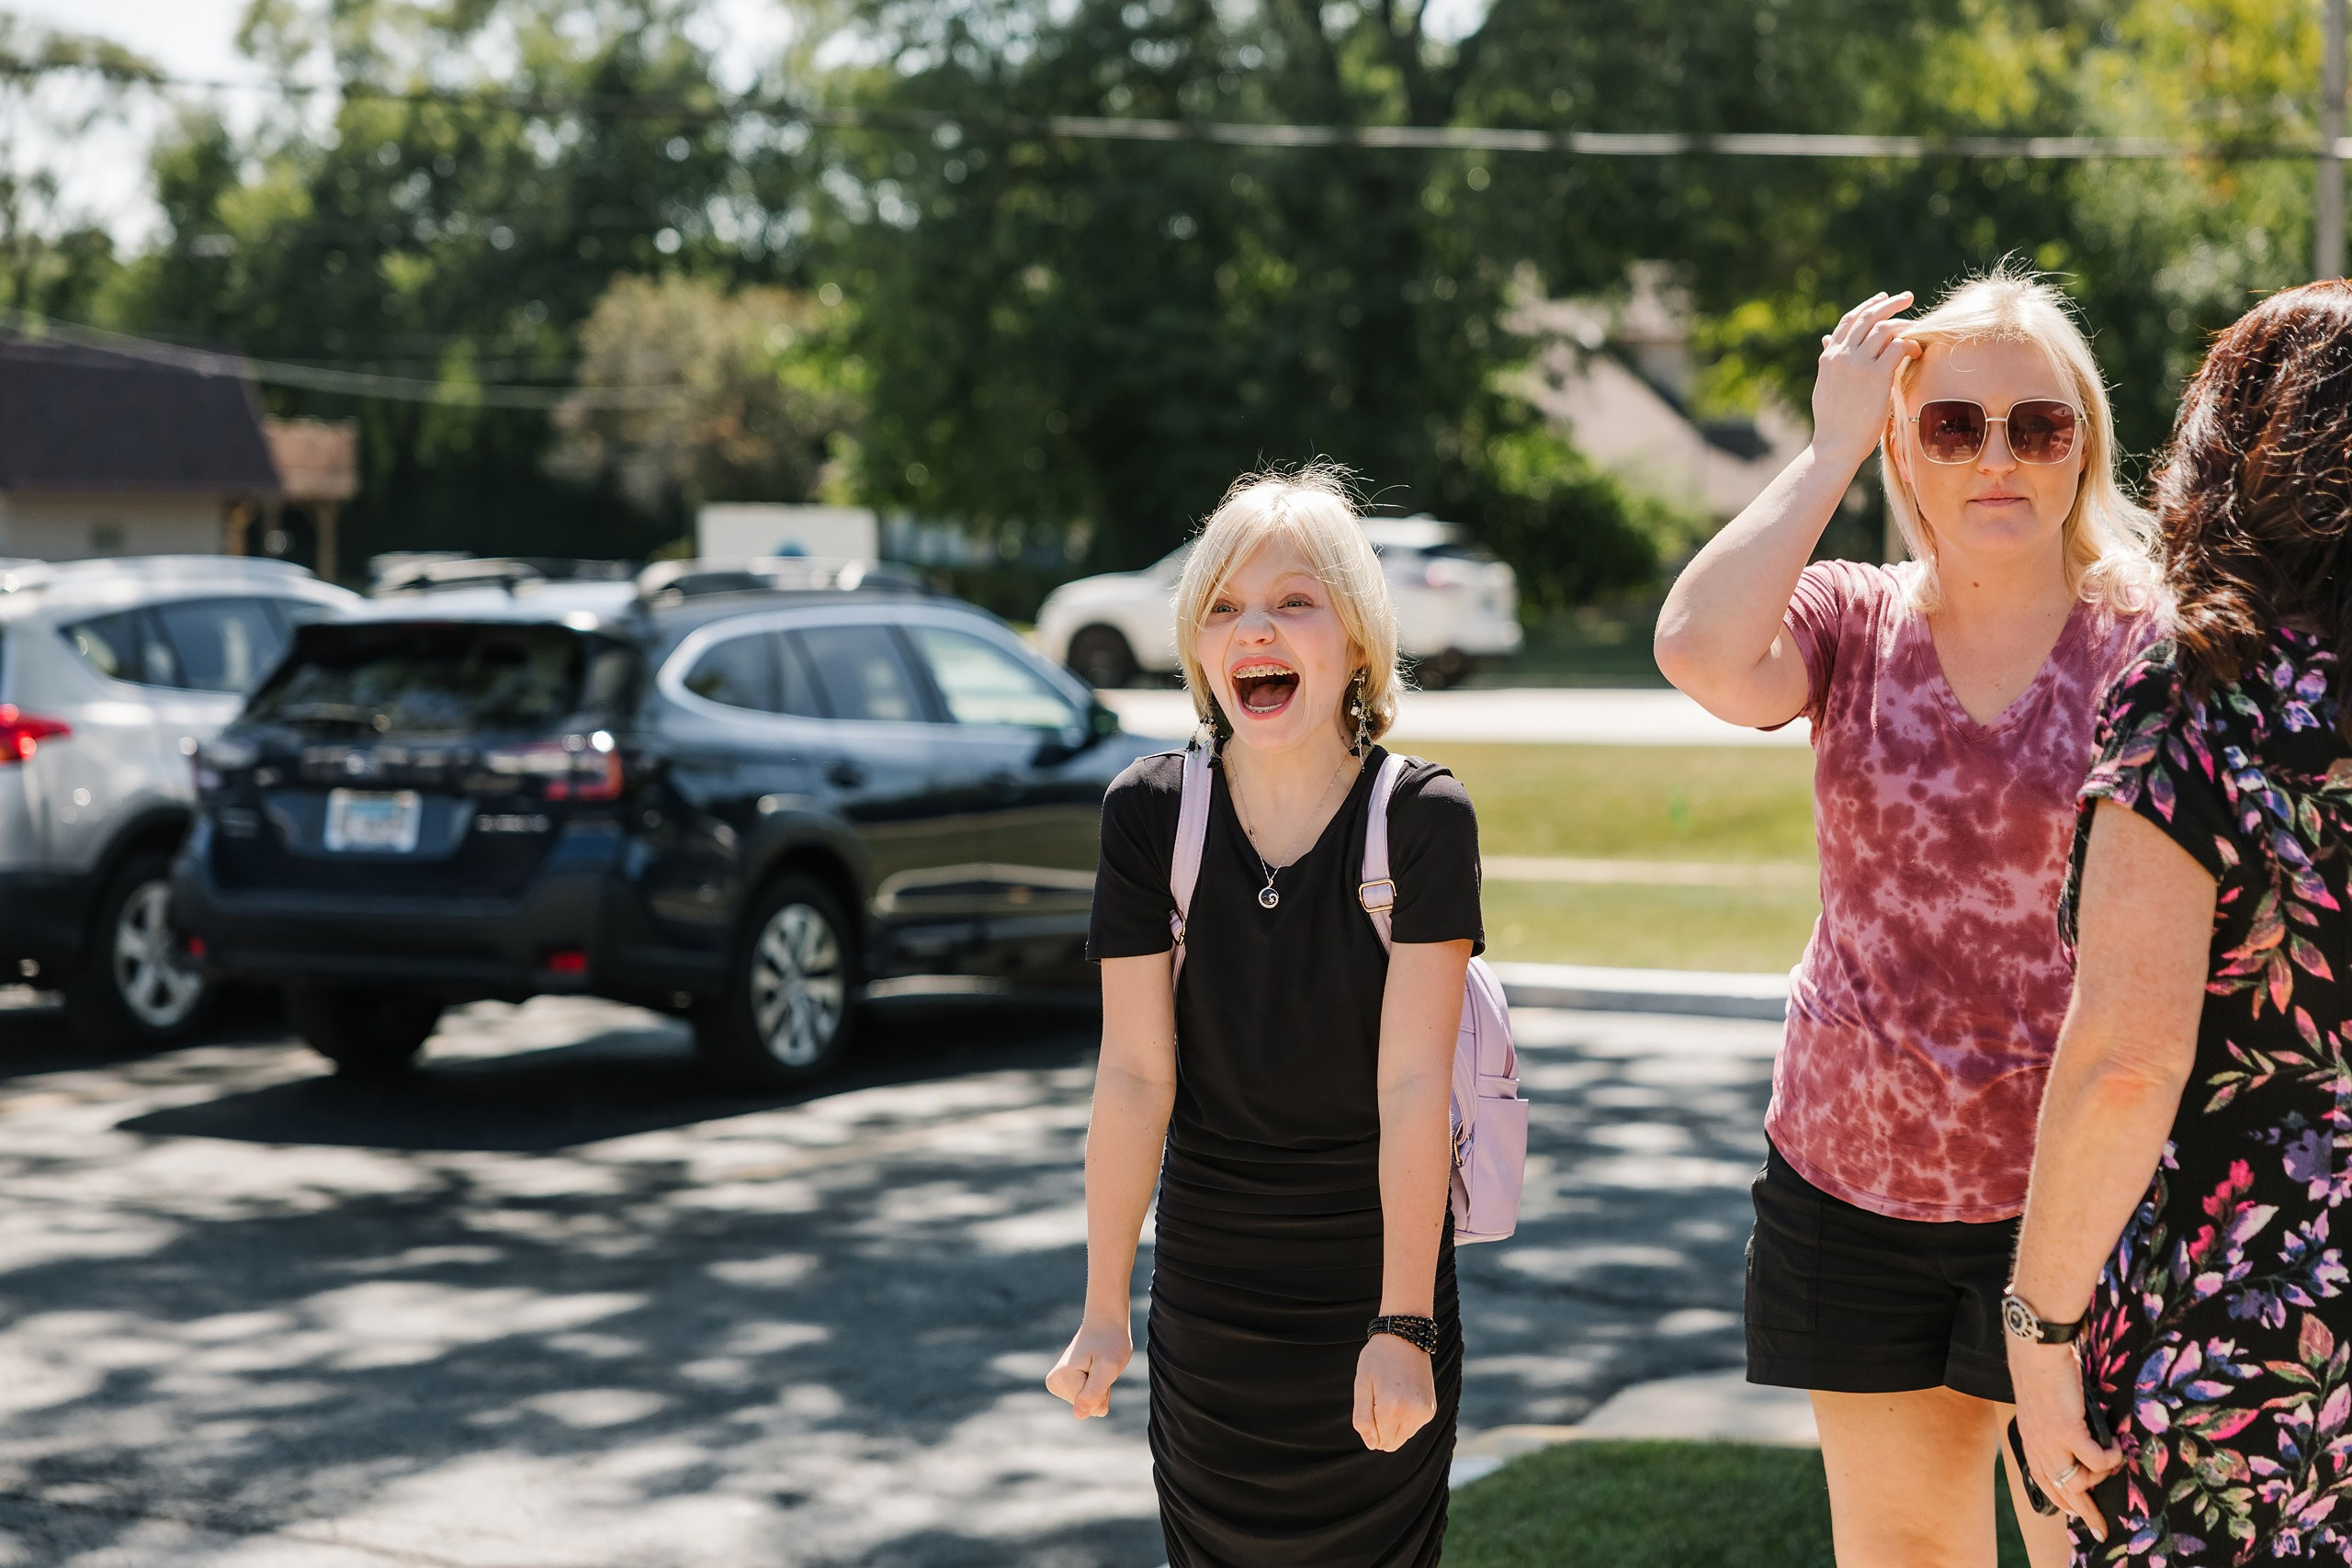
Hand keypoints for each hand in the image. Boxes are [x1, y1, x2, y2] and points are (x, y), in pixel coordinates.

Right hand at [1046, 1316, 1131, 1419]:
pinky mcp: (1064, 1383)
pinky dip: (1096, 1385)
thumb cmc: (1110, 1342)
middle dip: (1101, 1389)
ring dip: (1099, 1386)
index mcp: (1062, 1379)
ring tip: (1097, 1365)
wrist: (1105, 1322)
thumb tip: (1079, 1415)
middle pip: (1088, 1407)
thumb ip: (1094, 1393)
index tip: (1102, 1367)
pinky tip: (1094, 1368)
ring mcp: (1057, 1382)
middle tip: (1101, 1366)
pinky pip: (1086, 1398)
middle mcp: (1054, 1382)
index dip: (1104, 1390)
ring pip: (1087, 1404)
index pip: (1091, 1407)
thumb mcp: (1108, 1368)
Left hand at [1353, 1333, 1437, 1451]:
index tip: (1371, 1402)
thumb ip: (1362, 1419)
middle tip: (1380, 1399)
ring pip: (1404, 1436)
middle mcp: (1413, 1413)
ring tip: (1392, 1394)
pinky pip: (1414, 1426)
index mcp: (1392, 1408)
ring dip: (1394, 1423)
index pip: (1379, 1442)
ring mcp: (1425, 1412)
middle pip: (1393, 1443)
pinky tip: (1402, 1394)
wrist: (1405, 1337)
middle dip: (1382, 1428)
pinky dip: (1405, 1417)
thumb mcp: (1361, 1385)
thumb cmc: (1377, 1359)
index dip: (1371, 1427)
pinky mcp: (1431, 1408)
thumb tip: (1372, 1444)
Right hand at [1809, 291, 1921, 471]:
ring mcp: (1858, 364)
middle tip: (1907, 297)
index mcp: (1829, 357)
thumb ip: (1828, 360)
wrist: (1835, 445)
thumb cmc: (1832, 421)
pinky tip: (1917, 351)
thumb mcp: (1824, 385)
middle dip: (1890, 303)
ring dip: (1905, 324)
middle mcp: (1842, 355)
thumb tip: (1826, 339)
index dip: (1867, 306)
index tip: (1882, 298)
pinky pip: (1898, 346)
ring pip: (1885, 328)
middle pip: (1868, 316)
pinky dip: (1910, 344)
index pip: (1849, 321)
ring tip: (1919, 327)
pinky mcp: (1876, 376)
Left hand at [2009, 1340, 2124, 1540]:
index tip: (2074, 1513)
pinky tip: (2117, 1446)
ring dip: (2101, 1477)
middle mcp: (2039, 1447)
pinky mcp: (2068, 1432)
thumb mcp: (2044, 1408)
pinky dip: (2110, 1457)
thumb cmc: (2044, 1375)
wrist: (2037, 1354)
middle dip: (2085, 1513)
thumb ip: (2055, 1427)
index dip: (2060, 1500)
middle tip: (2101, 1529)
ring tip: (2112, 1461)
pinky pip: (2095, 1460)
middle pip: (2062, 1492)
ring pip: (2079, 1482)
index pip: (2044, 1481)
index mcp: (2031, 1442)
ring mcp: (2052, 1442)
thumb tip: (2078, 1439)